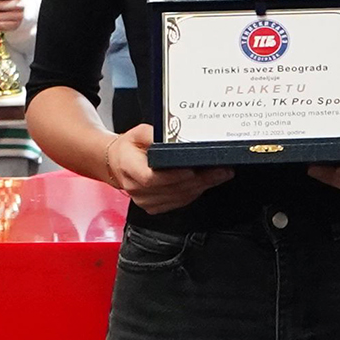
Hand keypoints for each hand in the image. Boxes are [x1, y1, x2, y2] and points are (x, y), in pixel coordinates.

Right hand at [105, 123, 231, 213]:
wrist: (118, 163)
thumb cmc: (129, 147)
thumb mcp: (138, 133)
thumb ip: (153, 133)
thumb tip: (172, 133)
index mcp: (128, 167)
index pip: (151, 178)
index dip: (173, 176)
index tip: (192, 169)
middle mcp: (136, 187)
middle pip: (171, 189)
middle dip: (199, 180)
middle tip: (221, 169)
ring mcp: (144, 200)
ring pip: (178, 197)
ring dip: (201, 187)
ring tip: (220, 174)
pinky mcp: (154, 206)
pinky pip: (178, 202)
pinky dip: (194, 193)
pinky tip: (206, 183)